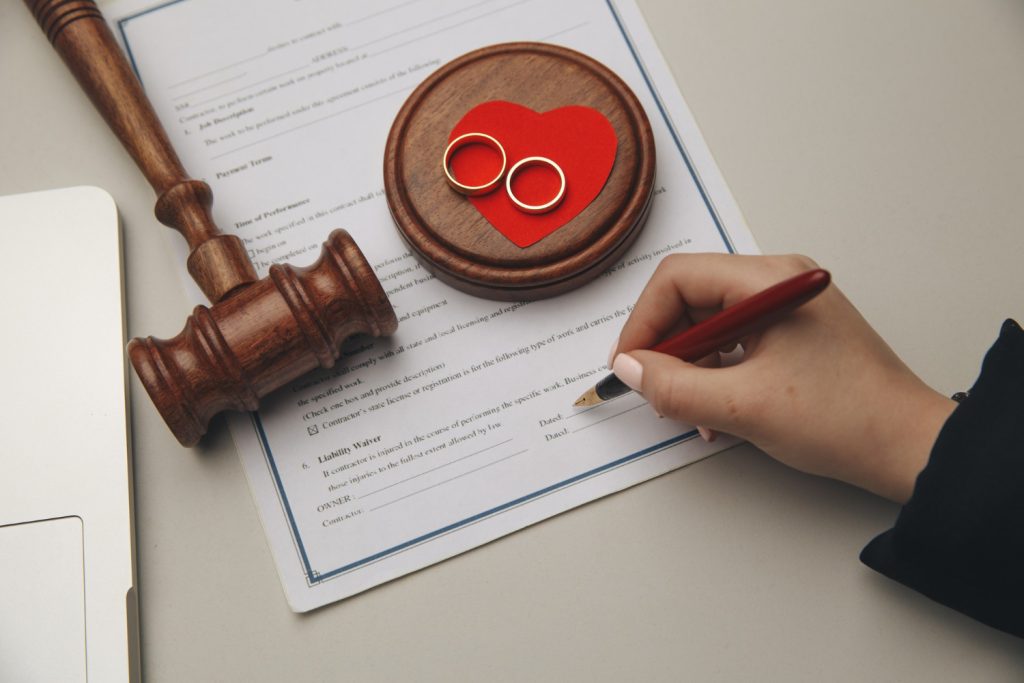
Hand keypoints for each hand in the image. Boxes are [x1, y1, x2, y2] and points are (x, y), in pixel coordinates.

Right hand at [609, 253, 955, 502]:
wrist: (907, 447)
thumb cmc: (846, 419)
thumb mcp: (743, 408)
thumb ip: (675, 387)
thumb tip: (630, 368)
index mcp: (769, 281)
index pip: (678, 278)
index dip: (643, 322)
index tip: (629, 365)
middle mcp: (777, 282)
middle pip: (691, 298)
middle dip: (666, 348)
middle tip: (656, 391)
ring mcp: (785, 306)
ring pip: (709, 322)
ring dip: (690, 366)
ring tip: (691, 411)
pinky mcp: (792, 332)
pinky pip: (733, 340)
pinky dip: (714, 373)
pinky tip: (715, 412)